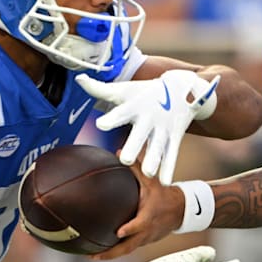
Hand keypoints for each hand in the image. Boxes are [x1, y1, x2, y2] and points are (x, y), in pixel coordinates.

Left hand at [76, 70, 219, 183]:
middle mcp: (149, 118)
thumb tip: (79, 79)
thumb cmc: (144, 93)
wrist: (183, 88)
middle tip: (125, 159)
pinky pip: (172, 154)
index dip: (111, 119)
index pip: (121, 113)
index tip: (101, 124)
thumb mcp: (124, 90)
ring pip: (158, 147)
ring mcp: (163, 129)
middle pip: (141, 134)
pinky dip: (169, 168)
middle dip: (134, 145)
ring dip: (154, 160)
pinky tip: (164, 182)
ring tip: (148, 173)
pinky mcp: (174, 137)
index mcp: (134, 107)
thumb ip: (100, 89)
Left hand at [93, 164, 184, 259]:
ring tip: (93, 256)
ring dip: (111, 255)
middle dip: (112, 253)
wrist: (181, 210)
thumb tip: (119, 152)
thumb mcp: (151, 180)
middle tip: (94, 255)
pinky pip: (129, 248)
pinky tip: (103, 252)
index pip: (138, 225)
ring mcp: (145, 239)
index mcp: (148, 217)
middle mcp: (146, 231)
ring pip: (127, 250)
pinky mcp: (144, 242)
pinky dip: (117, 252)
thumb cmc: (164, 194)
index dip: (130, 230)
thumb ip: (136, 167)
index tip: (118, 233)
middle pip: (128, 246)